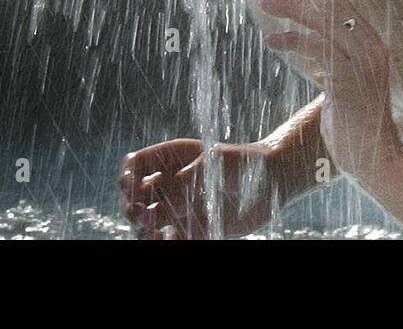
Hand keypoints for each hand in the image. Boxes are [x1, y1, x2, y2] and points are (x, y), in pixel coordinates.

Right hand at [118, 138, 275, 239]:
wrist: (274, 180)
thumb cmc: (246, 161)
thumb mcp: (217, 161)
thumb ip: (194, 176)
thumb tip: (174, 198)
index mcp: (173, 158)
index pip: (136, 165)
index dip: (128, 175)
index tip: (130, 184)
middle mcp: (172, 184)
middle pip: (135, 197)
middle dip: (132, 206)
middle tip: (143, 212)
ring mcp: (181, 208)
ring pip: (147, 224)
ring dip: (144, 230)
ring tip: (157, 230)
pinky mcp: (195, 229)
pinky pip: (171, 241)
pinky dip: (167, 243)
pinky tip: (173, 239)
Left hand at [259, 0, 402, 179]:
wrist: (374, 157)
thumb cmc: (355, 124)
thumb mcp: (346, 82)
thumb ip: (335, 59)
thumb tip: (311, 39)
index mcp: (374, 45)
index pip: (343, 6)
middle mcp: (373, 49)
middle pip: (333, 8)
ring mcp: (364, 64)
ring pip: (325, 23)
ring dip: (291, 13)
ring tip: (264, 11)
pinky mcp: (350, 81)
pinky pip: (320, 49)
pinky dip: (294, 40)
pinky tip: (274, 41)